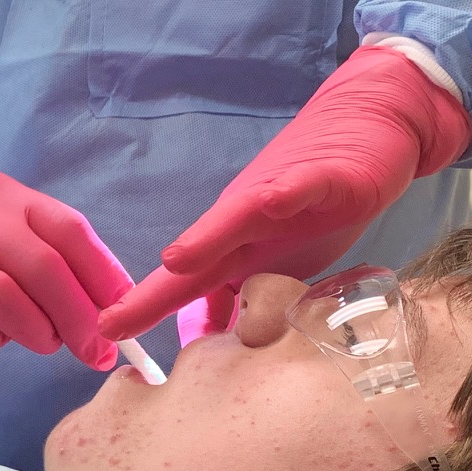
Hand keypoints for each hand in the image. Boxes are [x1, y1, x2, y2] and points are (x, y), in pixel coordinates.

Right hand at [0, 169, 132, 368]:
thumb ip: (43, 251)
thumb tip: (106, 304)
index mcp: (2, 194)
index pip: (70, 231)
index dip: (105, 276)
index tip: (124, 313)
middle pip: (46, 270)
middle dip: (81, 319)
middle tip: (96, 352)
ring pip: (10, 301)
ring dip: (39, 333)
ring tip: (43, 342)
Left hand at [100, 48, 471, 340]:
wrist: (367, 126)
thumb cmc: (316, 203)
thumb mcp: (281, 262)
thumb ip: (246, 298)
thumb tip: (214, 344)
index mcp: (234, 247)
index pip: (185, 287)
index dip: (146, 310)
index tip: (104, 336)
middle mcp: (245, 221)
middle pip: (196, 259)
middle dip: (155, 291)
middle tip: (113, 320)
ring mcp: (283, 195)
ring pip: (239, 216)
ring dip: (208, 238)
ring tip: (176, 260)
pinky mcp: (328, 177)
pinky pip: (305, 184)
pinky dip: (289, 192)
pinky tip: (275, 199)